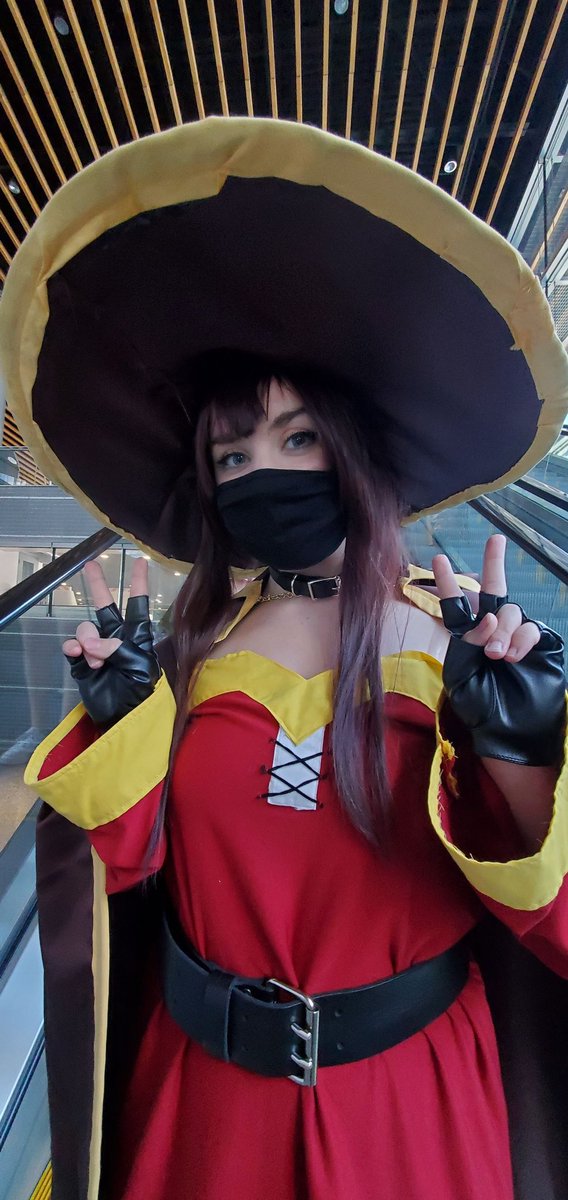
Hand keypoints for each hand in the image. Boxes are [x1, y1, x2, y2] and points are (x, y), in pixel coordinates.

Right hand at [62, 558, 160, 727]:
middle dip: (98, 586)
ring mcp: (97, 651)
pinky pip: (72, 648)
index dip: (138, 584)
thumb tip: (91, 642)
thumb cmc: (140, 695)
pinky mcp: (82, 664)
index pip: (138, 606)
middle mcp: (116, 639)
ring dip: (87, 641)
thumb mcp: (140, 669)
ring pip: (85, 630)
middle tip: (90, 565)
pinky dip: (72, 648)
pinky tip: (76, 654)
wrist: (122, 720)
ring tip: (96, 661)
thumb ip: (119, 649)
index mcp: (137, 638)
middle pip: (105, 607)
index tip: (141, 563)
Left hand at [432, 535, 565, 765]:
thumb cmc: (482, 708)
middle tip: (495, 540)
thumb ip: (469, 642)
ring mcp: (518, 637)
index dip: (448, 584)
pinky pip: (531, 629)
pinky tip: (514, 657)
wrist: (513, 732)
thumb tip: (489, 616)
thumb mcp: (462, 676)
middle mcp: (494, 632)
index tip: (439, 560)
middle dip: (494, 563)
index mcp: (468, 640)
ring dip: (502, 629)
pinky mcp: (541, 645)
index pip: (456, 606)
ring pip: (511, 612)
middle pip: (493, 591)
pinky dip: (521, 640)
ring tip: (498, 656)